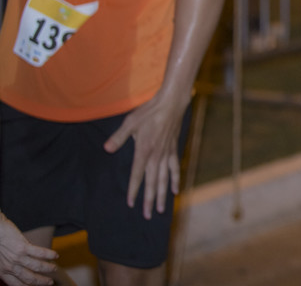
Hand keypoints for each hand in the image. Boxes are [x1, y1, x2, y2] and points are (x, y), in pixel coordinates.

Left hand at [0, 213, 56, 285]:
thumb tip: (18, 268)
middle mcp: (10, 267)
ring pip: (36, 267)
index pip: (17, 284)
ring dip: (47, 268)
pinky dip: (49, 255)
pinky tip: (56, 255)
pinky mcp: (23, 246)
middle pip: (29, 278)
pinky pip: (39, 253)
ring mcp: (17, 257)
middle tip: (50, 282)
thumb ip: (7, 265)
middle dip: (41, 282)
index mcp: (2, 272)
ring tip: (54, 268)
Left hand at [103, 95, 185, 219]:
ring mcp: (166, 154)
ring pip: (164, 180)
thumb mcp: (130, 122)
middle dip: (149, 200)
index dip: (133, 190)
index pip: (137, 175)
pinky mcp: (173, 150)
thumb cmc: (149, 112)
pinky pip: (174, 168)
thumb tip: (106, 148)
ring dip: (162, 195)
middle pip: (152, 183)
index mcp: (144, 151)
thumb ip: (119, 137)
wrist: (171, 103)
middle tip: (148, 215)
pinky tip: (174, 191)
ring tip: (160, 209)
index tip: (131, 204)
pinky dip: (174, 180)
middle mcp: (156, 156)